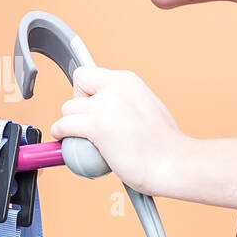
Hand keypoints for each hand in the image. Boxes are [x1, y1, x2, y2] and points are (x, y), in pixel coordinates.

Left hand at [49, 66, 187, 196]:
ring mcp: (106, 105)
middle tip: (88, 125)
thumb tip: (104, 107)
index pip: (88, 74)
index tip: (89, 107)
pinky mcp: (98, 127)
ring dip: (70, 124)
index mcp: (127, 81)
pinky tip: (63, 140)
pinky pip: (64, 125)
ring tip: (82, 138)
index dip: (85, 91)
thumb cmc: (164, 145)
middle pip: (76, 86)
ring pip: (67, 108)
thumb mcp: (145, 108)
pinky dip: (60, 133)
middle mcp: (116, 87)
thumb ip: (123, 102)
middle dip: (76, 106)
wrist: (175, 163)